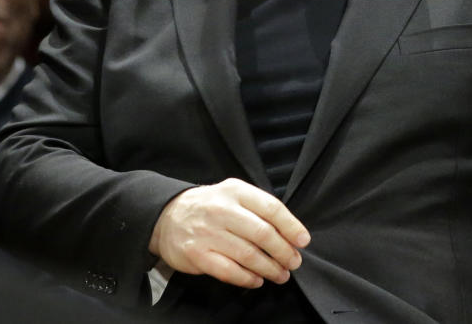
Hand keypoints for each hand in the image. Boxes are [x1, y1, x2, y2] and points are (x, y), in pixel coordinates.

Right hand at [148, 177, 309, 288]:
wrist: (168, 216)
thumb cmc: (210, 207)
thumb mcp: (233, 195)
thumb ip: (258, 208)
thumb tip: (290, 231)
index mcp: (235, 191)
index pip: (271, 208)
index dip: (291, 226)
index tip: (303, 240)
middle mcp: (222, 210)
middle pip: (262, 233)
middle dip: (283, 251)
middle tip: (294, 262)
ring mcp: (208, 233)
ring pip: (248, 255)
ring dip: (270, 268)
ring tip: (281, 274)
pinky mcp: (197, 255)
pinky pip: (229, 271)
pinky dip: (247, 278)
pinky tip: (257, 280)